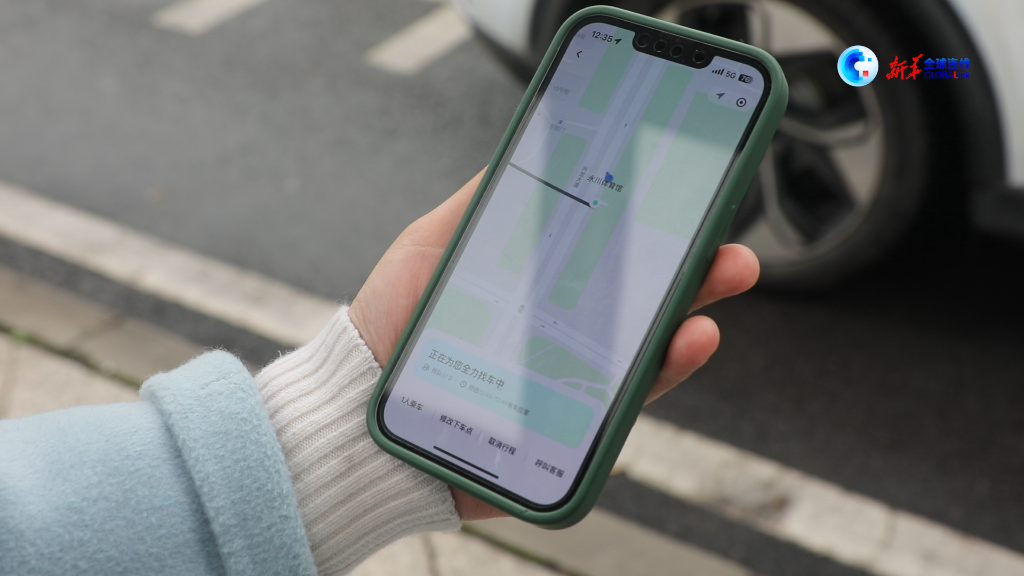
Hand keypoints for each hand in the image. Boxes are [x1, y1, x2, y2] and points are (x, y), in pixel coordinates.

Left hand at [350, 169, 758, 520]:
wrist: (355, 410)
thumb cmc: (389, 328)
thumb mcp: (431, 245)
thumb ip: (481, 203)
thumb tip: (527, 149)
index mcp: (537, 293)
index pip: (608, 260)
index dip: (653, 233)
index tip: (690, 202)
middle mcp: (559, 339)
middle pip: (639, 305)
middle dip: (692, 273)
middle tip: (727, 249)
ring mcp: (566, 386)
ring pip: (643, 354)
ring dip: (689, 321)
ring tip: (714, 290)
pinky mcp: (565, 432)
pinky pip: (622, 406)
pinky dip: (660, 375)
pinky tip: (681, 343)